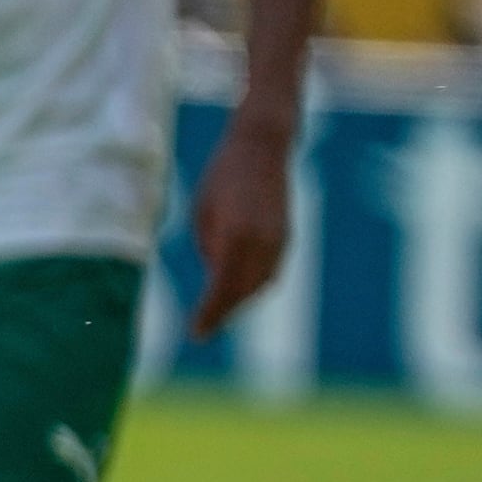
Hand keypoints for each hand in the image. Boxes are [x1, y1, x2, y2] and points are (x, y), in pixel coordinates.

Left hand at [187, 114, 295, 336]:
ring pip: (261, 283)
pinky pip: (270, 270)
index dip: (209, 314)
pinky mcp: (286, 235)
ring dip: (240, 301)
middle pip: (243, 291)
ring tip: (216, 316)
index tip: (196, 334)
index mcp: (236, 235)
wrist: (262, 147)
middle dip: (223, 313)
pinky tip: (238, 292)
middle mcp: (262, 242)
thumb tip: (217, 278)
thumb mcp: (203, 213)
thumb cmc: (221, 176)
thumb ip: (211, 249)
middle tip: (201, 330)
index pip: (222, 287)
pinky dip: (254, 285)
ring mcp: (279, 239)